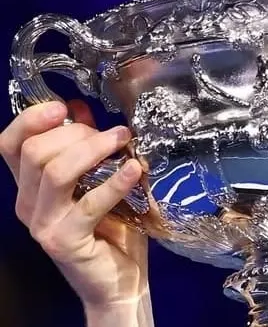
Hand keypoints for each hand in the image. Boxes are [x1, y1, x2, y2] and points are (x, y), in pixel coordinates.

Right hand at [1, 100, 151, 324]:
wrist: (119, 281)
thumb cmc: (113, 229)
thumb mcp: (98, 180)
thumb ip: (87, 147)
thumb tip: (81, 108)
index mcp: (30, 186)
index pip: (10, 144)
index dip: (30, 120)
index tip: (63, 106)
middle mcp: (27, 203)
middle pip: (35, 152)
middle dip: (76, 133)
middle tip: (114, 134)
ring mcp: (43, 223)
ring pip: (55, 172)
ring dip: (93, 149)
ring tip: (124, 141)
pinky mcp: (64, 241)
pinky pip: (89, 202)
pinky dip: (115, 181)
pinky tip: (135, 169)